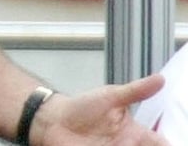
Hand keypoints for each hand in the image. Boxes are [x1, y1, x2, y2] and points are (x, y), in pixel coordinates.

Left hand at [36, 74, 168, 144]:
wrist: (53, 120)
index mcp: (136, 133)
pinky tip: (105, 145)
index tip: (163, 140)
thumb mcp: (110, 96)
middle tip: (132, 141)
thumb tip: (160, 79)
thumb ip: (135, 91)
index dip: (164, 142)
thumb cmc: (82, 108)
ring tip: (122, 142)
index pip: (160, 141)